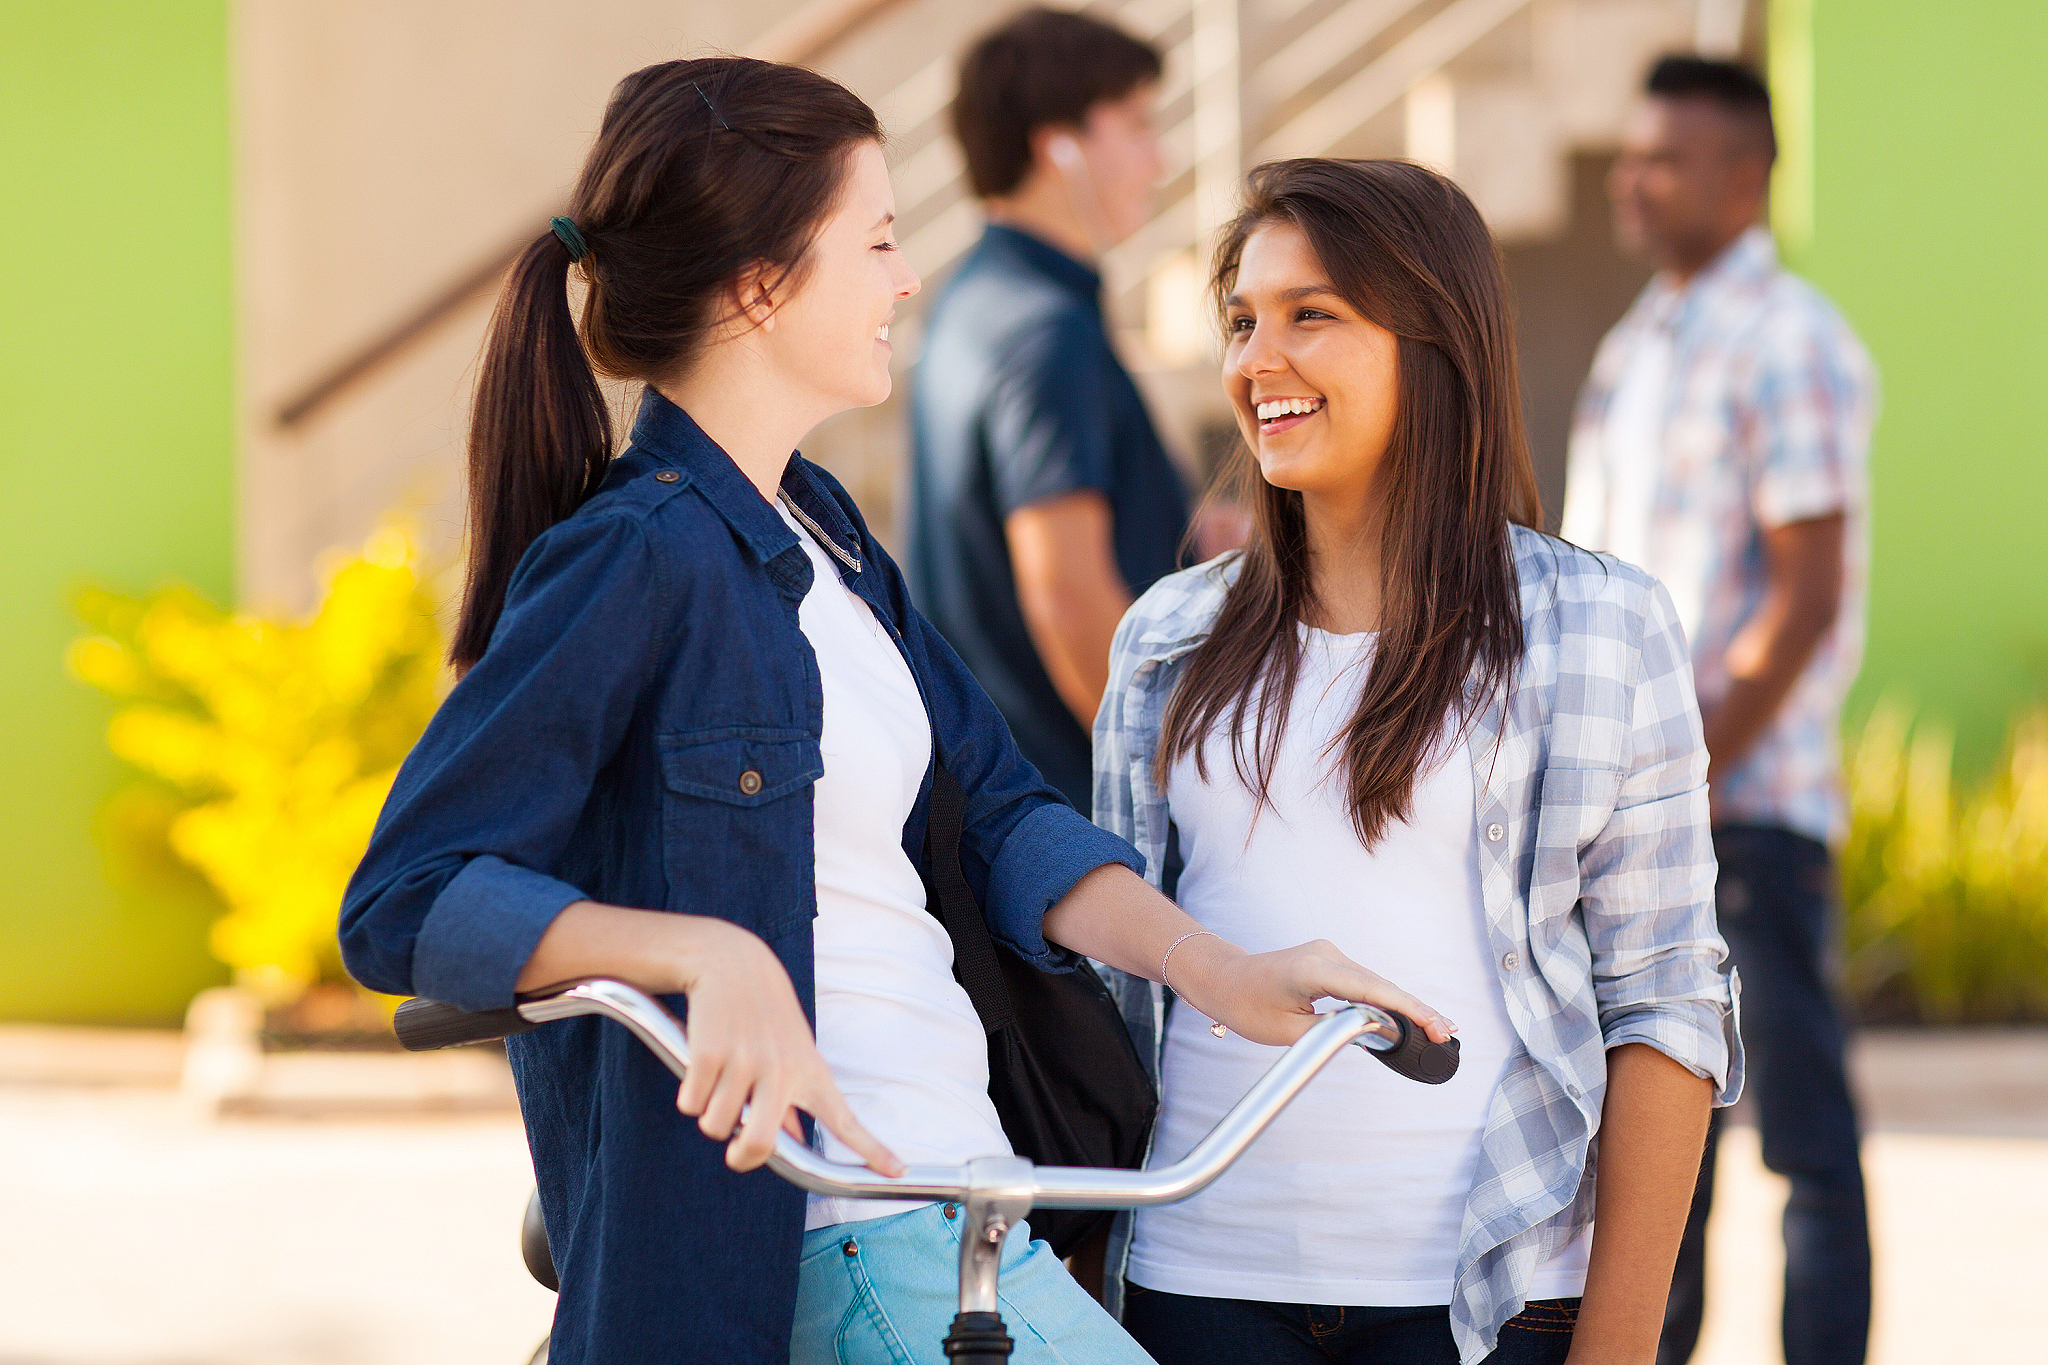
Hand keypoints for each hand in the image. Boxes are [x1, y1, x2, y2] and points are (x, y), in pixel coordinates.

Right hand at [669, 918, 904, 1175]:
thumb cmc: (764, 1013)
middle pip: (758, 1145)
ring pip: (716, 1126)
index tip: (898, 1172)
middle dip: (741, 1156)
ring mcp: (745, 1061)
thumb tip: (795, 1146)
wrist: (732, 962)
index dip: (871, 1150)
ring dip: (710, 1112)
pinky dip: (690, 1094)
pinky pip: (691, 1105)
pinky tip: (700, 1063)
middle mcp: (782, 1070)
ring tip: (719, 1077)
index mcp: (810, 1072)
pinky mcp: (710, 1054)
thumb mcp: (791, 1051)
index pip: (844, 1119)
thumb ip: (792, 1102)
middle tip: (736, 1150)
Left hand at [1168, 934, 1455, 1048]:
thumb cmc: (1247, 1005)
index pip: (1374, 990)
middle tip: (1449, 1034)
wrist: (1223, 978)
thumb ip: (1334, 1031)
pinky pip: (1364, 980)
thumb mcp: (1289, 1031)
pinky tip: (1408, 1015)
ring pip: (1375, 982)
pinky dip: (1385, 998)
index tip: (1437, 1026)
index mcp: (1315, 969)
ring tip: (1437, 1029)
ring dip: (1403, 1005)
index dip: (1410, 1010)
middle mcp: (1326, 954)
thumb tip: (1375, 1031)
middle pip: (1381, 984)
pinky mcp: (1328, 959)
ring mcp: (1328, 953)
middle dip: (1416, 1010)